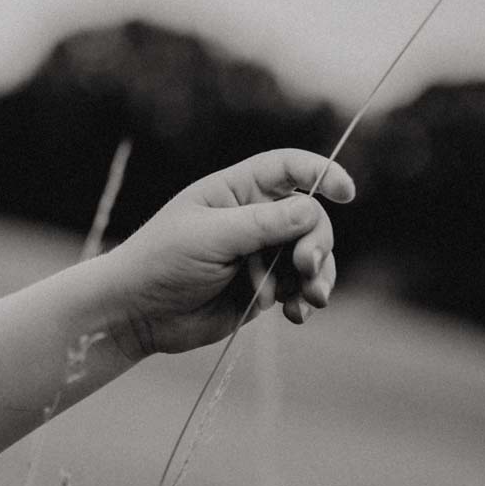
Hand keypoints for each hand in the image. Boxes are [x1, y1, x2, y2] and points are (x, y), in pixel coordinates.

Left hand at [101, 149, 355, 358]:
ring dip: (318, 276)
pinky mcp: (263, 289)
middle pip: (309, 218)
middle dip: (316, 242)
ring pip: (312, 257)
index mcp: (235, 191)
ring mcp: (260, 255)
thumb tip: (312, 208)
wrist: (137, 313)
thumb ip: (262, 224)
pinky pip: (299, 289)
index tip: (347, 192)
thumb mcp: (210, 237)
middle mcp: (253, 218)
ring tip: (310, 300)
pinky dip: (305, 301)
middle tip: (305, 267)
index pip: (287, 169)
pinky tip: (297, 316)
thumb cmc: (162, 261)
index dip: (320, 173)